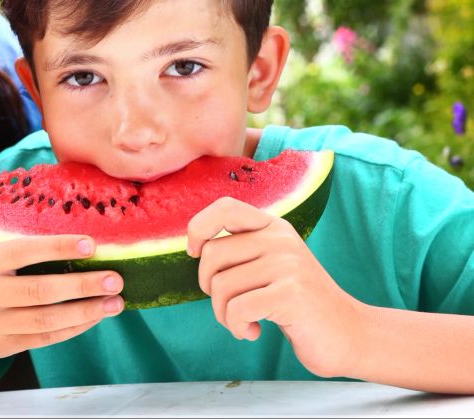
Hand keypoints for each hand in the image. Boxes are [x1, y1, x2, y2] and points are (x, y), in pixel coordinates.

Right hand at [0, 235, 123, 369]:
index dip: (57, 248)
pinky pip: (45, 337)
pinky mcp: (6, 346)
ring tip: (115, 302)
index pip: (24, 252)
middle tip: (114, 279)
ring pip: (47, 319)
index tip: (90, 244)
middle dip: (82, 286)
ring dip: (85, 311)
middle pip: (40, 291)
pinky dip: (73, 327)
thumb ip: (19, 254)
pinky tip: (94, 317)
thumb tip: (76, 246)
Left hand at [187, 197, 361, 377]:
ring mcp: (288, 264)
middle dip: (209, 287)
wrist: (350, 336)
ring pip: (221, 286)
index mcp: (273, 227)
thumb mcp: (272, 265)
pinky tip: (253, 333)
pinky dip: (237, 327)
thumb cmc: (298, 304)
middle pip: (212, 255)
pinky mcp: (291, 294)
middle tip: (229, 306)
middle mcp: (280, 239)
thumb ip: (242, 251)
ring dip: (224, 314)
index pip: (224, 207)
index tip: (194, 253)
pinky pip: (237, 309)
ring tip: (245, 322)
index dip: (198, 228)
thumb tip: (195, 248)